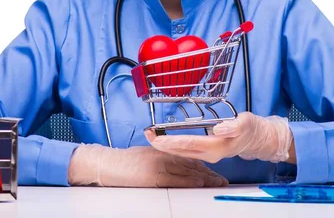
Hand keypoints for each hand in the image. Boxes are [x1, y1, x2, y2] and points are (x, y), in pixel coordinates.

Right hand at [68, 144, 228, 187]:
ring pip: (188, 173)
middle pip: (192, 166)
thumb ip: (160, 155)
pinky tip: (201, 183)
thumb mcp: (146, 153)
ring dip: (205, 179)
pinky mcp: (156, 177)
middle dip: (209, 174)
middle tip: (222, 180)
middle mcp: (165, 157)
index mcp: (164, 150)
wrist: (111, 164)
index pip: (188, 158)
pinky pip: (178, 180)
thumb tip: (171, 162)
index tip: (214, 171)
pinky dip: (191, 181)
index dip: (203, 165)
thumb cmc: (124, 160)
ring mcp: (162, 167)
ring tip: (217, 183)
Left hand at [146, 112, 293, 163]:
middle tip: (147, 134)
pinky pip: (187, 151)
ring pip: (182, 152)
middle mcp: (209, 153)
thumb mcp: (245, 122)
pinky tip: (167, 140)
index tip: (157, 138)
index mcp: (216, 146)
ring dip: (166, 145)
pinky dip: (175, 145)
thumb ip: (232, 127)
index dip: (171, 141)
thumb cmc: (250, 128)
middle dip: (162, 144)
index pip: (188, 144)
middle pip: (181, 150)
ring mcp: (207, 154)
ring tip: (152, 136)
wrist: (256, 138)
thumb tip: (217, 130)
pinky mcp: (206, 151)